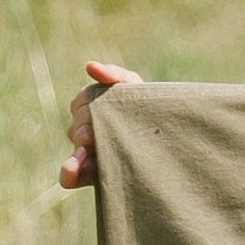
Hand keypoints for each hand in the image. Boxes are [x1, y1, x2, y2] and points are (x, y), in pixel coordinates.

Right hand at [60, 61, 142, 190]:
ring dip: (81, 147)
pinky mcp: (93, 178)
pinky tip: (72, 168)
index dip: (86, 104)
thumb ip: (115, 75)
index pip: (79, 103)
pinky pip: (70, 177)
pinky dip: (69, 172)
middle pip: (76, 128)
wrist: (175, 137)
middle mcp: (89, 134)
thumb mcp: (135, 89)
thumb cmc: (152, 109)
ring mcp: (90, 156)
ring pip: (75, 151)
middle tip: (100, 132)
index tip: (99, 107)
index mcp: (95, 110)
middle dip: (88, 127)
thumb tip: (89, 66)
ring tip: (94, 146)